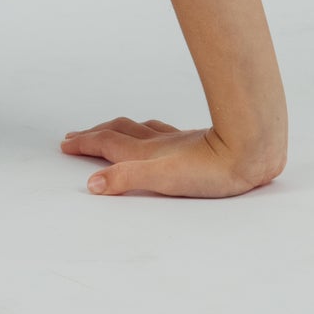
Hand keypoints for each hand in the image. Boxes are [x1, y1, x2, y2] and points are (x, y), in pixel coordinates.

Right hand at [61, 116, 283, 197]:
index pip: (105, 144)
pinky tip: (153, 131)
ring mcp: (174, 140)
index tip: (64, 144)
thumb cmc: (211, 171)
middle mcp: (155, 143)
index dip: (83, 143)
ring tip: (106, 129)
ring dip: (115, 128)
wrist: (249, 149)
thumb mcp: (163, 181)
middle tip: (75, 136)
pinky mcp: (192, 140)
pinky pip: (159, 129)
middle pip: (116, 132)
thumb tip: (92, 184)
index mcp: (145, 153)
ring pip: (135, 129)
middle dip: (93, 134)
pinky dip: (144, 128)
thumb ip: (126, 180)